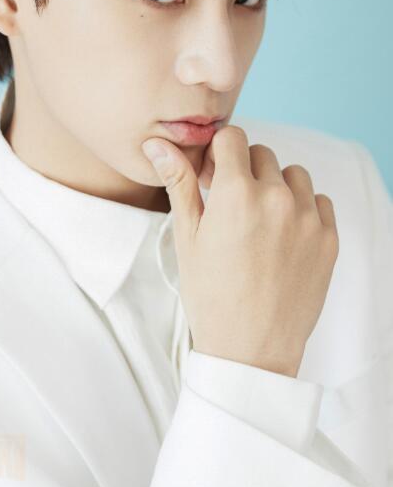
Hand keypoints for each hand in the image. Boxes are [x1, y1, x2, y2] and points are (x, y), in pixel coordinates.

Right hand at [141, 125, 338, 377]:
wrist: (250, 348)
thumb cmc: (210, 294)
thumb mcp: (187, 236)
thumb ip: (179, 182)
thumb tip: (158, 145)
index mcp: (236, 194)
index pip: (232, 138)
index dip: (218, 153)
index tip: (212, 176)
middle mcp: (277, 198)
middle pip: (261, 153)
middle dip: (243, 169)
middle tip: (231, 202)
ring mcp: (308, 218)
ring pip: (293, 174)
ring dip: (275, 185)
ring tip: (259, 218)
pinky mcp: (328, 238)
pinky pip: (319, 201)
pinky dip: (302, 207)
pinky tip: (282, 233)